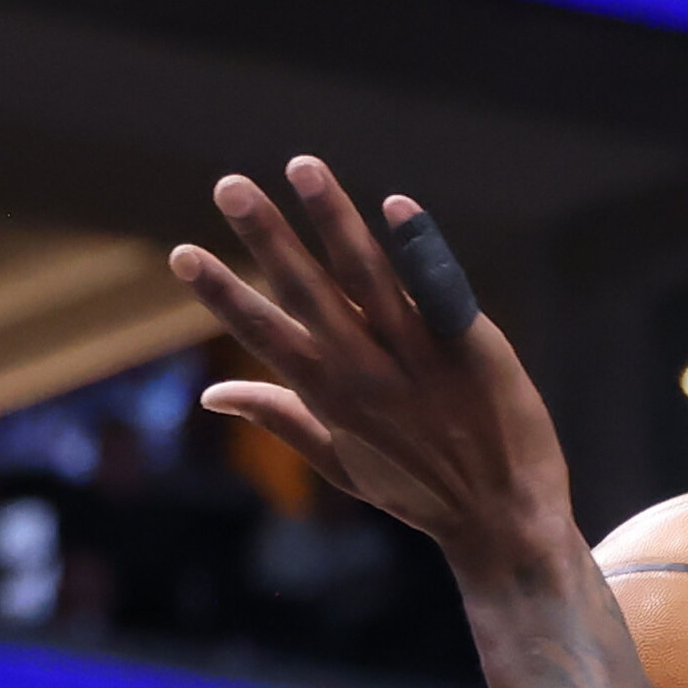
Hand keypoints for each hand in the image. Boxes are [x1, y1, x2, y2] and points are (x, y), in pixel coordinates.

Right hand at [173, 159, 575, 565]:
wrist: (506, 520)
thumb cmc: (419, 491)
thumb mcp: (340, 465)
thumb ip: (279, 418)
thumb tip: (212, 394)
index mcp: (330, 397)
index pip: (264, 334)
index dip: (221, 294)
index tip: (181, 253)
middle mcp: (367, 372)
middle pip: (306, 291)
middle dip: (265, 237)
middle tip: (230, 185)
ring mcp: (419, 356)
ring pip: (367, 276)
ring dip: (332, 219)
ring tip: (301, 168)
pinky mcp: (471, 346)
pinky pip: (439, 288)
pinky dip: (418, 247)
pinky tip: (396, 206)